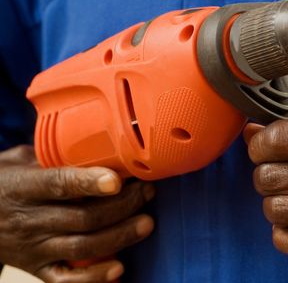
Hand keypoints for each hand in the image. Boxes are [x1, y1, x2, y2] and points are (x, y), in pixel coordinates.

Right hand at [0, 145, 155, 281]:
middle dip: (123, 206)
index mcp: (24, 188)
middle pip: (83, 217)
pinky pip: (67, 280)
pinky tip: (118, 267)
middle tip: (147, 192)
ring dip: (120, 236)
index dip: (89, 182)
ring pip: (83, 246)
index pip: (59, 184)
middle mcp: (29, 221)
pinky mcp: (37, 269)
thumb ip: (53, 156)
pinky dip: (94, 277)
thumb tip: (96, 145)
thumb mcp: (18, 161)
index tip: (117, 180)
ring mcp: (34, 248)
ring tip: (146, 223)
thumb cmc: (4, 182)